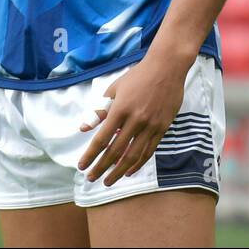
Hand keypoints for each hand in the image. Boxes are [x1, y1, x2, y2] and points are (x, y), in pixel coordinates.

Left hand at [77, 54, 188, 186]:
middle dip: (102, 167)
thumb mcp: (114, 89)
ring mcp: (150, 126)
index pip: (102, 138)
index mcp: (120, 109)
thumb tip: (84, 128)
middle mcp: (135, 120)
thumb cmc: (137, 76)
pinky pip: (149, 151)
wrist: (167, 68)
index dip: (91, 154)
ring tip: (109, 181)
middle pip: (116, 151)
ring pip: (133, 155)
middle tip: (91, 178)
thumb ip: (99, 110)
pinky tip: (129, 170)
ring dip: (119, 171)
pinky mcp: (162, 128)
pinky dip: (138, 163)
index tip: (82, 166)